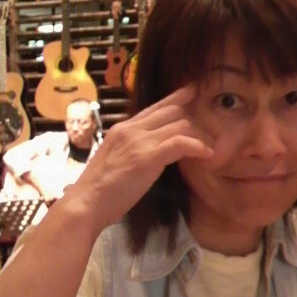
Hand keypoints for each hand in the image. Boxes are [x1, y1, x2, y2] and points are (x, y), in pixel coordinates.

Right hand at [63, 85, 214, 231]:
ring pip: (180, 125)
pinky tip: (207, 155)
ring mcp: (139, 141)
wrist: (85, 204)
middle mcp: (131, 129)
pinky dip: (197, 146)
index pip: (155, 107)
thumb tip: (156, 152)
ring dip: (200, 136)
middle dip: (195, 119)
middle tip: (211, 132)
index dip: (177, 98)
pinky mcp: (147, 156)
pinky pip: (180, 142)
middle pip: (172, 111)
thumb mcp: (117, 161)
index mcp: (123, 129)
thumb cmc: (100, 191)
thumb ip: (135, 150)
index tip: (192, 92)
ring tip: (211, 149)